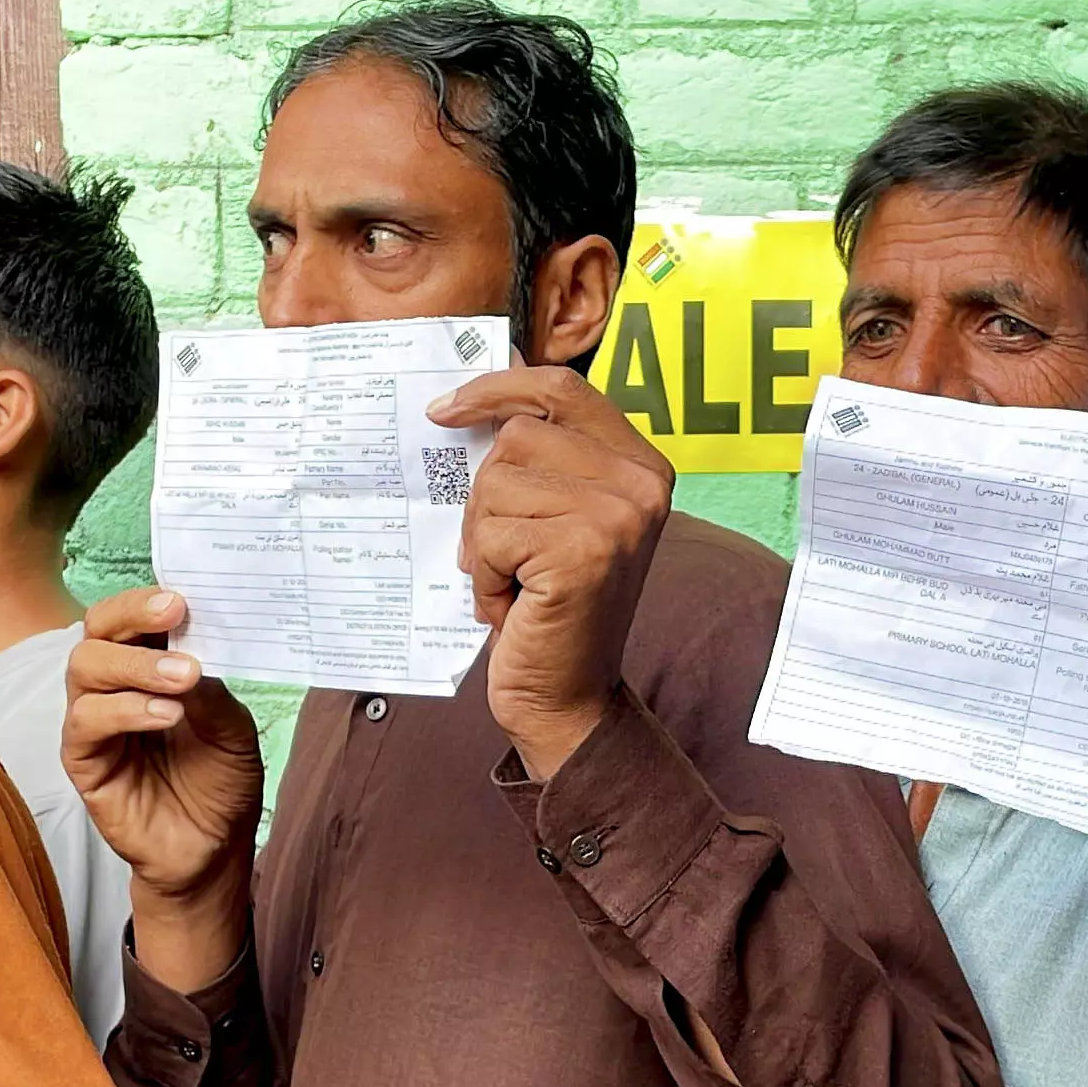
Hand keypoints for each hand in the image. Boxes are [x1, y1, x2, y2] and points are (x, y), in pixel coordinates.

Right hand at [62, 585, 263, 993]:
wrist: (213, 852)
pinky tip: (165, 716)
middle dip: (133, 617)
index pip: (132, 616)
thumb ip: (212, 690)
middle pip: (97, 629)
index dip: (148, 599)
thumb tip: (194, 646)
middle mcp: (113, 684)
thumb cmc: (220, 783)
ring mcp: (93, 720)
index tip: (182, 597)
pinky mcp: (82, 760)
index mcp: (148, 664)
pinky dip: (126, 710)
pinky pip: (86, 722)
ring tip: (184, 679)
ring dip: (136, 666)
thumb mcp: (233, 730)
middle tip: (176, 617)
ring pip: (84, 668)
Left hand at [428, 367, 674, 778]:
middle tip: (505, 553)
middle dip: (487, 497)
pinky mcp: (583, 552)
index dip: (498, 388)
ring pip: (497, 484)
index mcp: (641, 464)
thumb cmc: (549, 606)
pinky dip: (485, 576)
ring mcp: (618, 516)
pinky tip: (513, 604)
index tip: (445, 408)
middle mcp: (642, 483)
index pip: (562, 389)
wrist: (566, 697)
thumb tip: (465, 400)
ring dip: (485, 541)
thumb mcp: (555, 516)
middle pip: (516, 437)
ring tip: (515, 581)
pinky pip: (491, 535)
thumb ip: (539, 461)